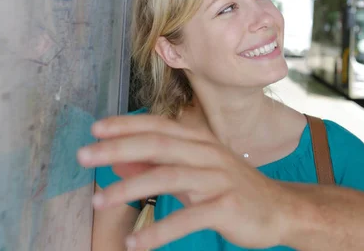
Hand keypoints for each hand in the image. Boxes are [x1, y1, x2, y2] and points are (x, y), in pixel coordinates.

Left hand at [77, 114, 297, 249]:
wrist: (279, 208)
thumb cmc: (232, 188)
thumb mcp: (196, 172)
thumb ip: (159, 165)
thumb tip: (118, 162)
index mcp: (201, 141)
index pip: (159, 125)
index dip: (126, 124)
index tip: (95, 128)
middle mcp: (208, 153)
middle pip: (158, 144)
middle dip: (117, 148)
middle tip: (83, 155)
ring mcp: (218, 178)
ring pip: (168, 176)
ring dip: (129, 188)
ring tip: (99, 201)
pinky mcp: (226, 206)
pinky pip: (187, 218)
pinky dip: (158, 231)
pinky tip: (135, 243)